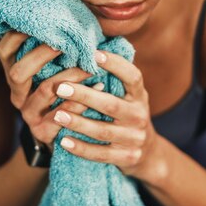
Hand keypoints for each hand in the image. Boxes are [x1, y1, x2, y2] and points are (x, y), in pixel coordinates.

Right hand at [0, 31, 102, 152]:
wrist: (67, 133)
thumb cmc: (66, 88)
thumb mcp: (56, 68)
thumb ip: (57, 47)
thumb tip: (72, 17)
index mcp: (14, 73)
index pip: (4, 50)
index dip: (18, 35)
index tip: (41, 22)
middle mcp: (17, 93)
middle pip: (18, 72)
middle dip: (42, 55)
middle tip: (65, 43)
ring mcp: (28, 113)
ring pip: (45, 90)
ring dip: (70, 75)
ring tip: (90, 66)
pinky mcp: (43, 131)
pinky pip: (62, 113)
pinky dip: (82, 98)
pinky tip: (100, 85)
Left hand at [50, 50, 158, 178]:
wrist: (148, 152)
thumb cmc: (127, 113)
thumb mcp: (128, 95)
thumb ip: (113, 78)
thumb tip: (87, 47)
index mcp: (139, 95)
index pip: (132, 76)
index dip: (115, 64)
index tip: (94, 54)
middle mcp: (139, 115)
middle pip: (111, 104)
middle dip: (84, 95)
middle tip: (60, 87)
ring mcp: (134, 138)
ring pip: (102, 131)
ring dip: (78, 122)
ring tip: (57, 114)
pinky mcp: (126, 158)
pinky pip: (100, 154)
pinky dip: (81, 148)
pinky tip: (64, 140)